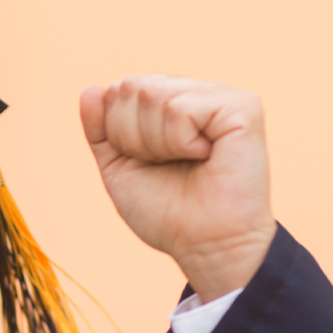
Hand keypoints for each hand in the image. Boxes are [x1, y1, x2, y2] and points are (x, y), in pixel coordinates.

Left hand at [79, 76, 276, 298]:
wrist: (205, 246)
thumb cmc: (168, 212)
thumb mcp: (119, 167)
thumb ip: (100, 129)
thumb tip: (90, 89)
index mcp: (171, 100)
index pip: (119, 90)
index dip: (119, 133)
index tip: (149, 163)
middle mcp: (196, 91)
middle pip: (133, 86)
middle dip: (134, 137)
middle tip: (168, 164)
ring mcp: (221, 95)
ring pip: (153, 95)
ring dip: (158, 143)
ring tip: (189, 162)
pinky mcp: (242, 106)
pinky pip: (180, 109)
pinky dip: (180, 143)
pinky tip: (205, 156)